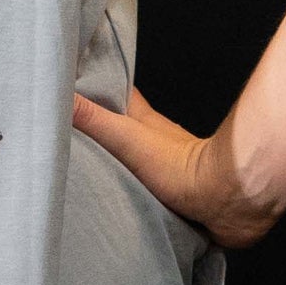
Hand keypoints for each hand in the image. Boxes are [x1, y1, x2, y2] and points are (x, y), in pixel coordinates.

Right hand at [70, 86, 275, 249]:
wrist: (227, 202)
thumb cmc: (183, 167)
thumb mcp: (127, 138)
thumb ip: (93, 120)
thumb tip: (58, 94)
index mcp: (142, 121)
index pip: (117, 92)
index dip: (97, 84)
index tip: (73, 79)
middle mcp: (154, 141)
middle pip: (122, 127)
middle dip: (100, 127)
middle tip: (70, 127)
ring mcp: (166, 169)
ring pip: (134, 161)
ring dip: (115, 165)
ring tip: (86, 170)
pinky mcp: (176, 198)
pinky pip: (146, 193)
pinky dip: (131, 194)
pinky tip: (117, 205)